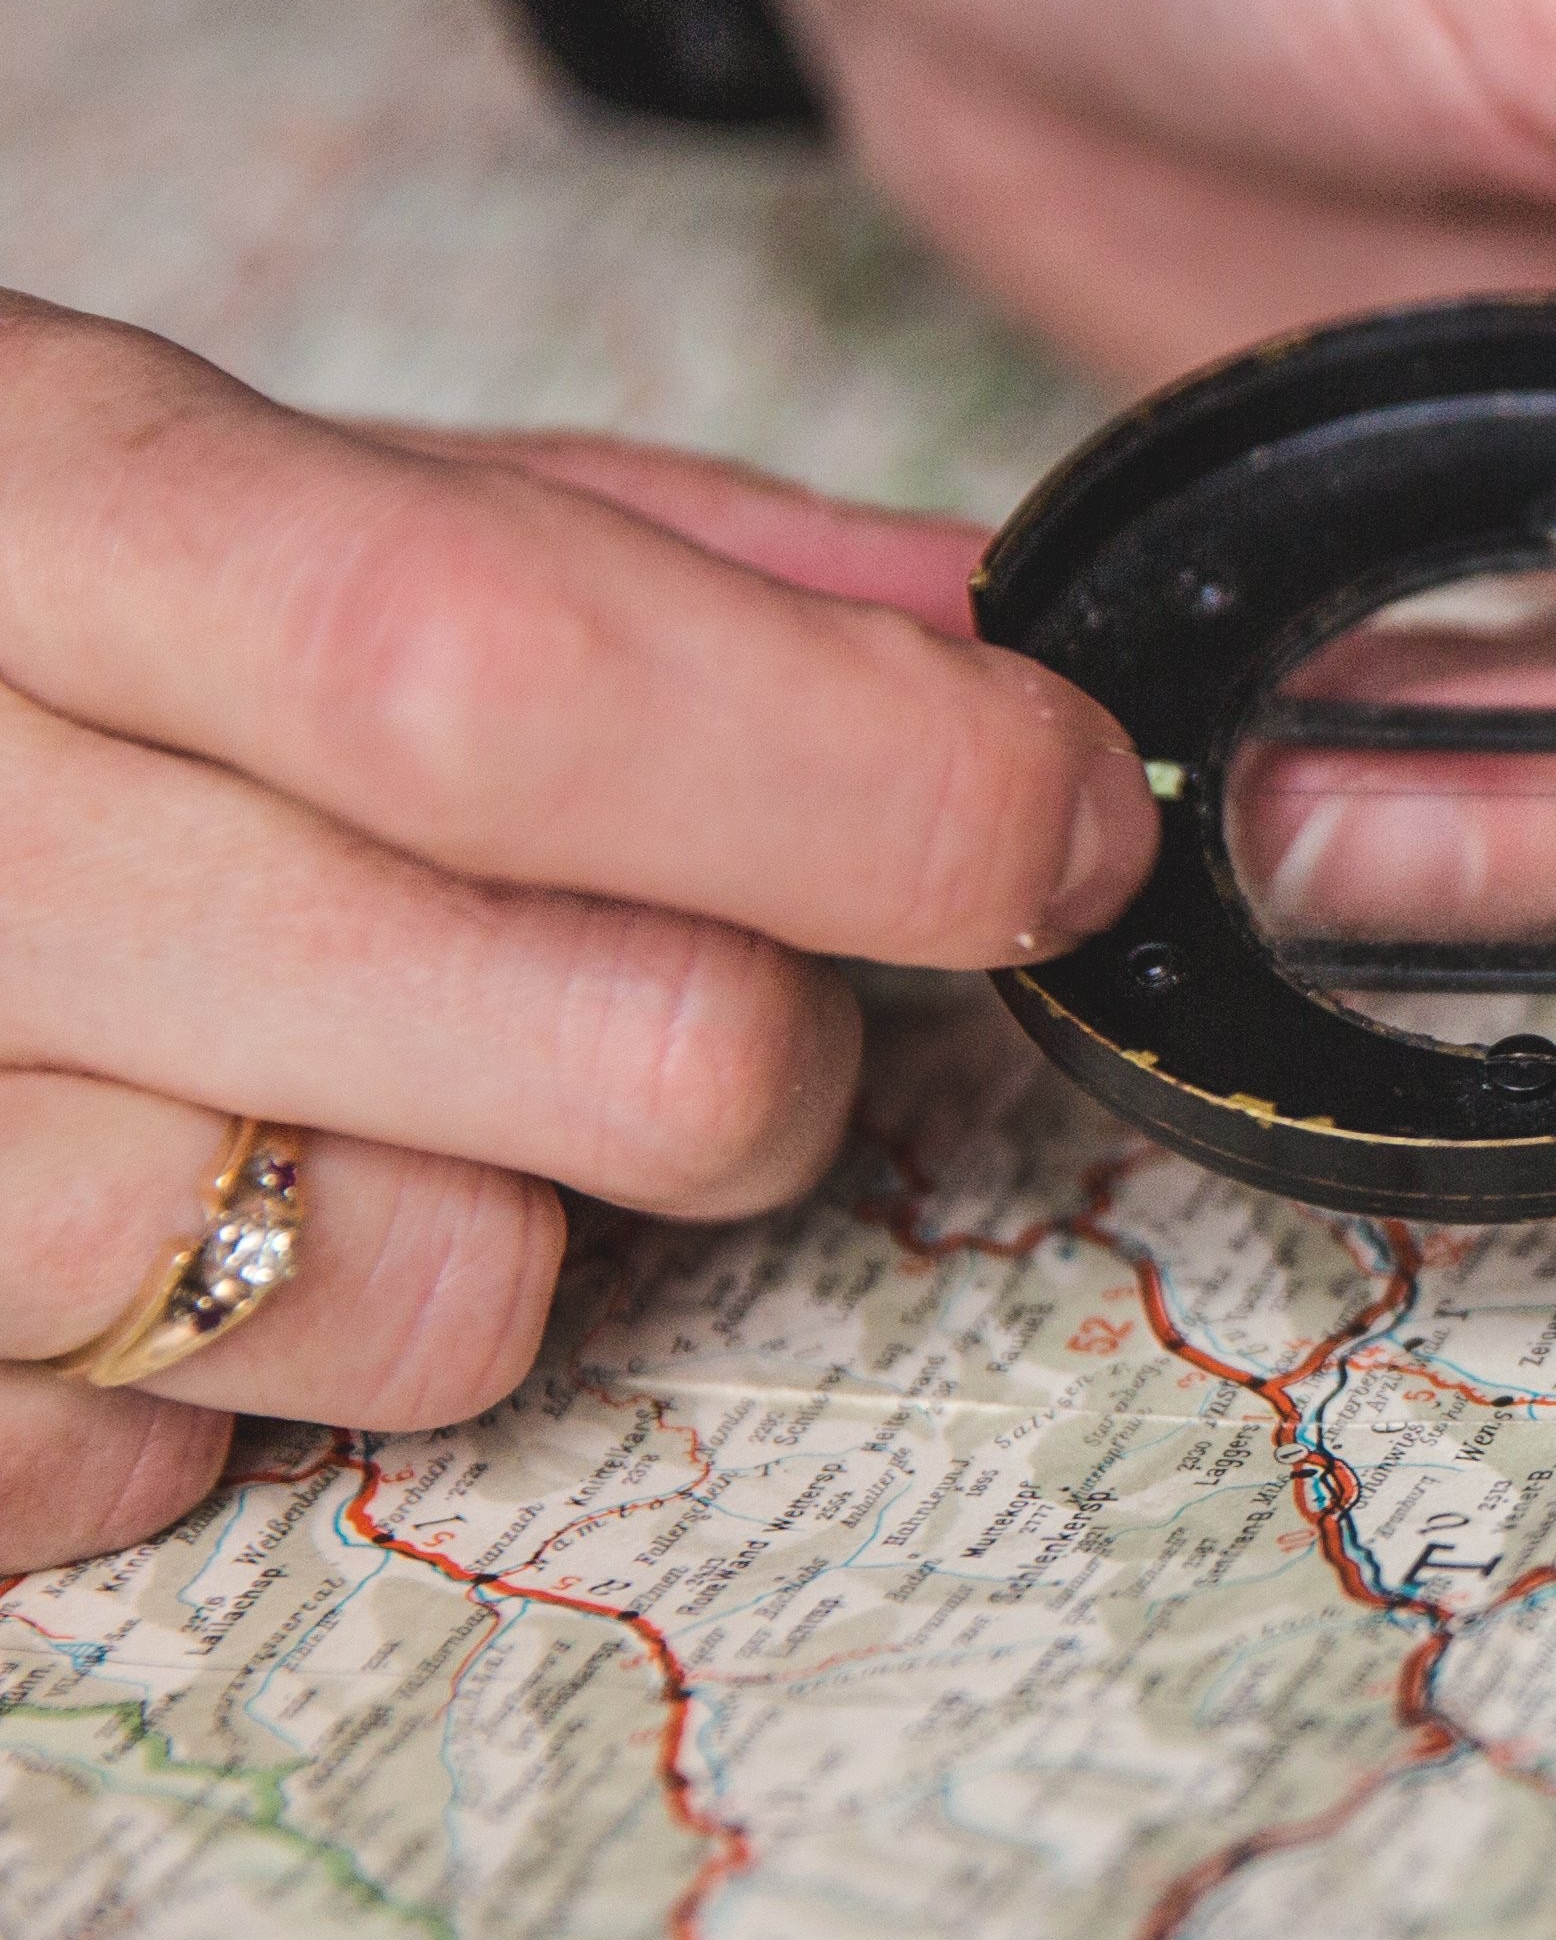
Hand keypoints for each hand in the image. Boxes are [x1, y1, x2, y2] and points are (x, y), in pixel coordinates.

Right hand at [0, 300, 1162, 1568]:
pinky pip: (190, 1464)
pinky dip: (231, 1369)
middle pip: (593, 1033)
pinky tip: (133, 1191)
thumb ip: (630, 550)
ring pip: (441, 1295)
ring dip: (494, 1212)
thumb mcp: (214, 475)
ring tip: (330, 1073)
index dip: (876, 776)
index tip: (1064, 811)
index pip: (501, 676)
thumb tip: (1003, 634)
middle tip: (700, 965)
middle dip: (766, 1034)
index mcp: (7, 503)